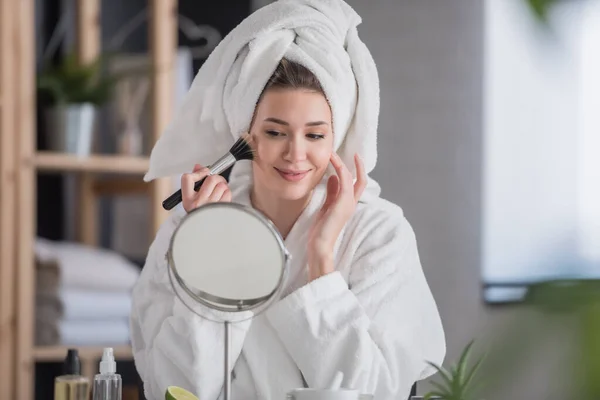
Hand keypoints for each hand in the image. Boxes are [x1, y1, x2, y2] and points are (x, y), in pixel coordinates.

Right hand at [181, 164, 231, 212]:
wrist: (205, 232)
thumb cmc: (198, 213)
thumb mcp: (190, 198)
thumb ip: (193, 181)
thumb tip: (199, 167)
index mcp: (187, 199)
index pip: (187, 178)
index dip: (198, 172)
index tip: (204, 172)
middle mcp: (198, 203)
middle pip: (211, 179)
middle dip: (216, 177)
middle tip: (216, 181)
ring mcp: (210, 206)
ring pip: (221, 185)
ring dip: (222, 186)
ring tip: (219, 190)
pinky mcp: (221, 209)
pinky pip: (228, 193)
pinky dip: (227, 192)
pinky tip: (222, 197)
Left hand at [307, 153, 366, 280]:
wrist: (320, 245)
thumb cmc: (321, 229)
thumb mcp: (326, 206)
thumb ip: (332, 192)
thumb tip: (333, 177)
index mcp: (348, 204)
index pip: (357, 185)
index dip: (356, 171)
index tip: (347, 159)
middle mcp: (351, 203)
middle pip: (362, 180)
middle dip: (359, 165)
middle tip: (352, 152)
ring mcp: (349, 202)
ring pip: (351, 177)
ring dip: (342, 163)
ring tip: (333, 153)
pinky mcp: (343, 202)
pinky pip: (345, 180)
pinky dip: (340, 168)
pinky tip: (332, 161)